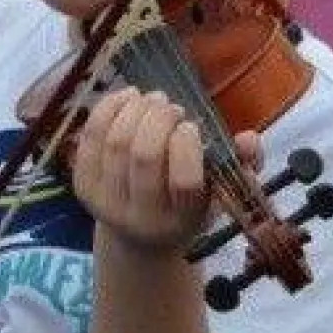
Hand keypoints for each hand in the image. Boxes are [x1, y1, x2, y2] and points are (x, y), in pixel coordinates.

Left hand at [71, 87, 261, 253]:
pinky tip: (127, 96)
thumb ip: (241, 165)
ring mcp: (105, 202)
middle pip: (144, 155)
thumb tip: (249, 138)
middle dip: (159, 119)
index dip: (188, 146)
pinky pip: (90, 138)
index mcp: (180, 220)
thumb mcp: (219, 193)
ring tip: (152, 98)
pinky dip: (108, 108)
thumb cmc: (188, 206)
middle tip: (172, 106)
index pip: (183, 182)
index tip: (192, 127)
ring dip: (136, 109)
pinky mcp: (82, 186)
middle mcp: (140, 216)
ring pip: (116, 143)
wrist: (140, 236)